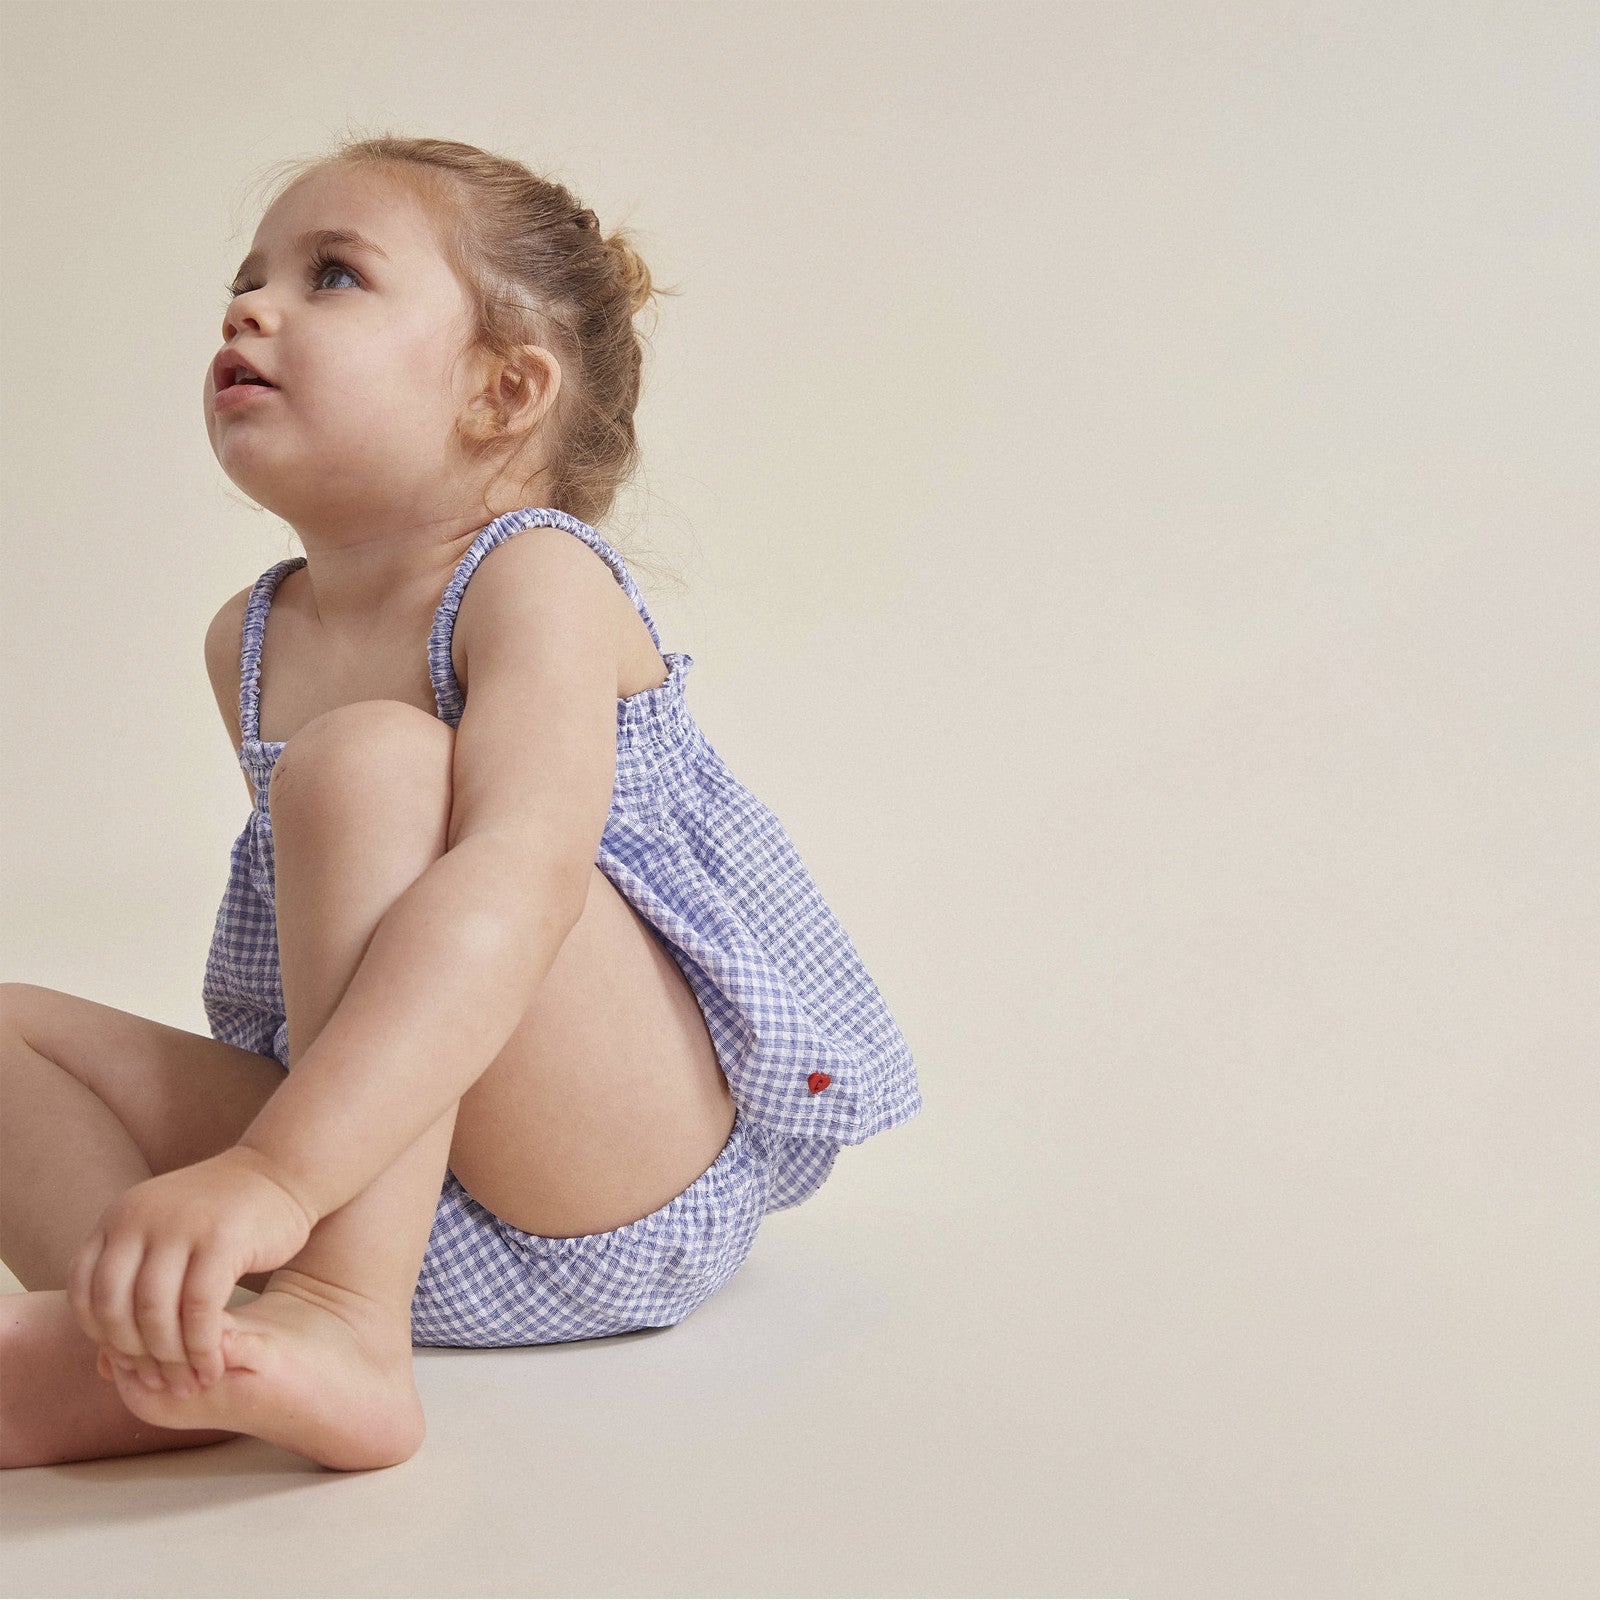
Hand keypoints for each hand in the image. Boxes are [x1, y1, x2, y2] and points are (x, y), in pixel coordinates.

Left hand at [66, 1147, 315, 1395]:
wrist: (282, 1169)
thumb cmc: (223, 1218)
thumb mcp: (166, 1245)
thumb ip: (132, 1296)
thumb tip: (101, 1368)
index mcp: (119, 1218)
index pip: (84, 1292)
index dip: (101, 1334)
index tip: (130, 1361)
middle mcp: (139, 1218)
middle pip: (115, 1307)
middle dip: (135, 1354)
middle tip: (160, 1382)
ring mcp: (180, 1226)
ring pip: (155, 1312)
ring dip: (170, 1358)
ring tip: (188, 1381)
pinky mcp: (221, 1239)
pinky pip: (200, 1308)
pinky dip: (202, 1346)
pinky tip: (212, 1363)